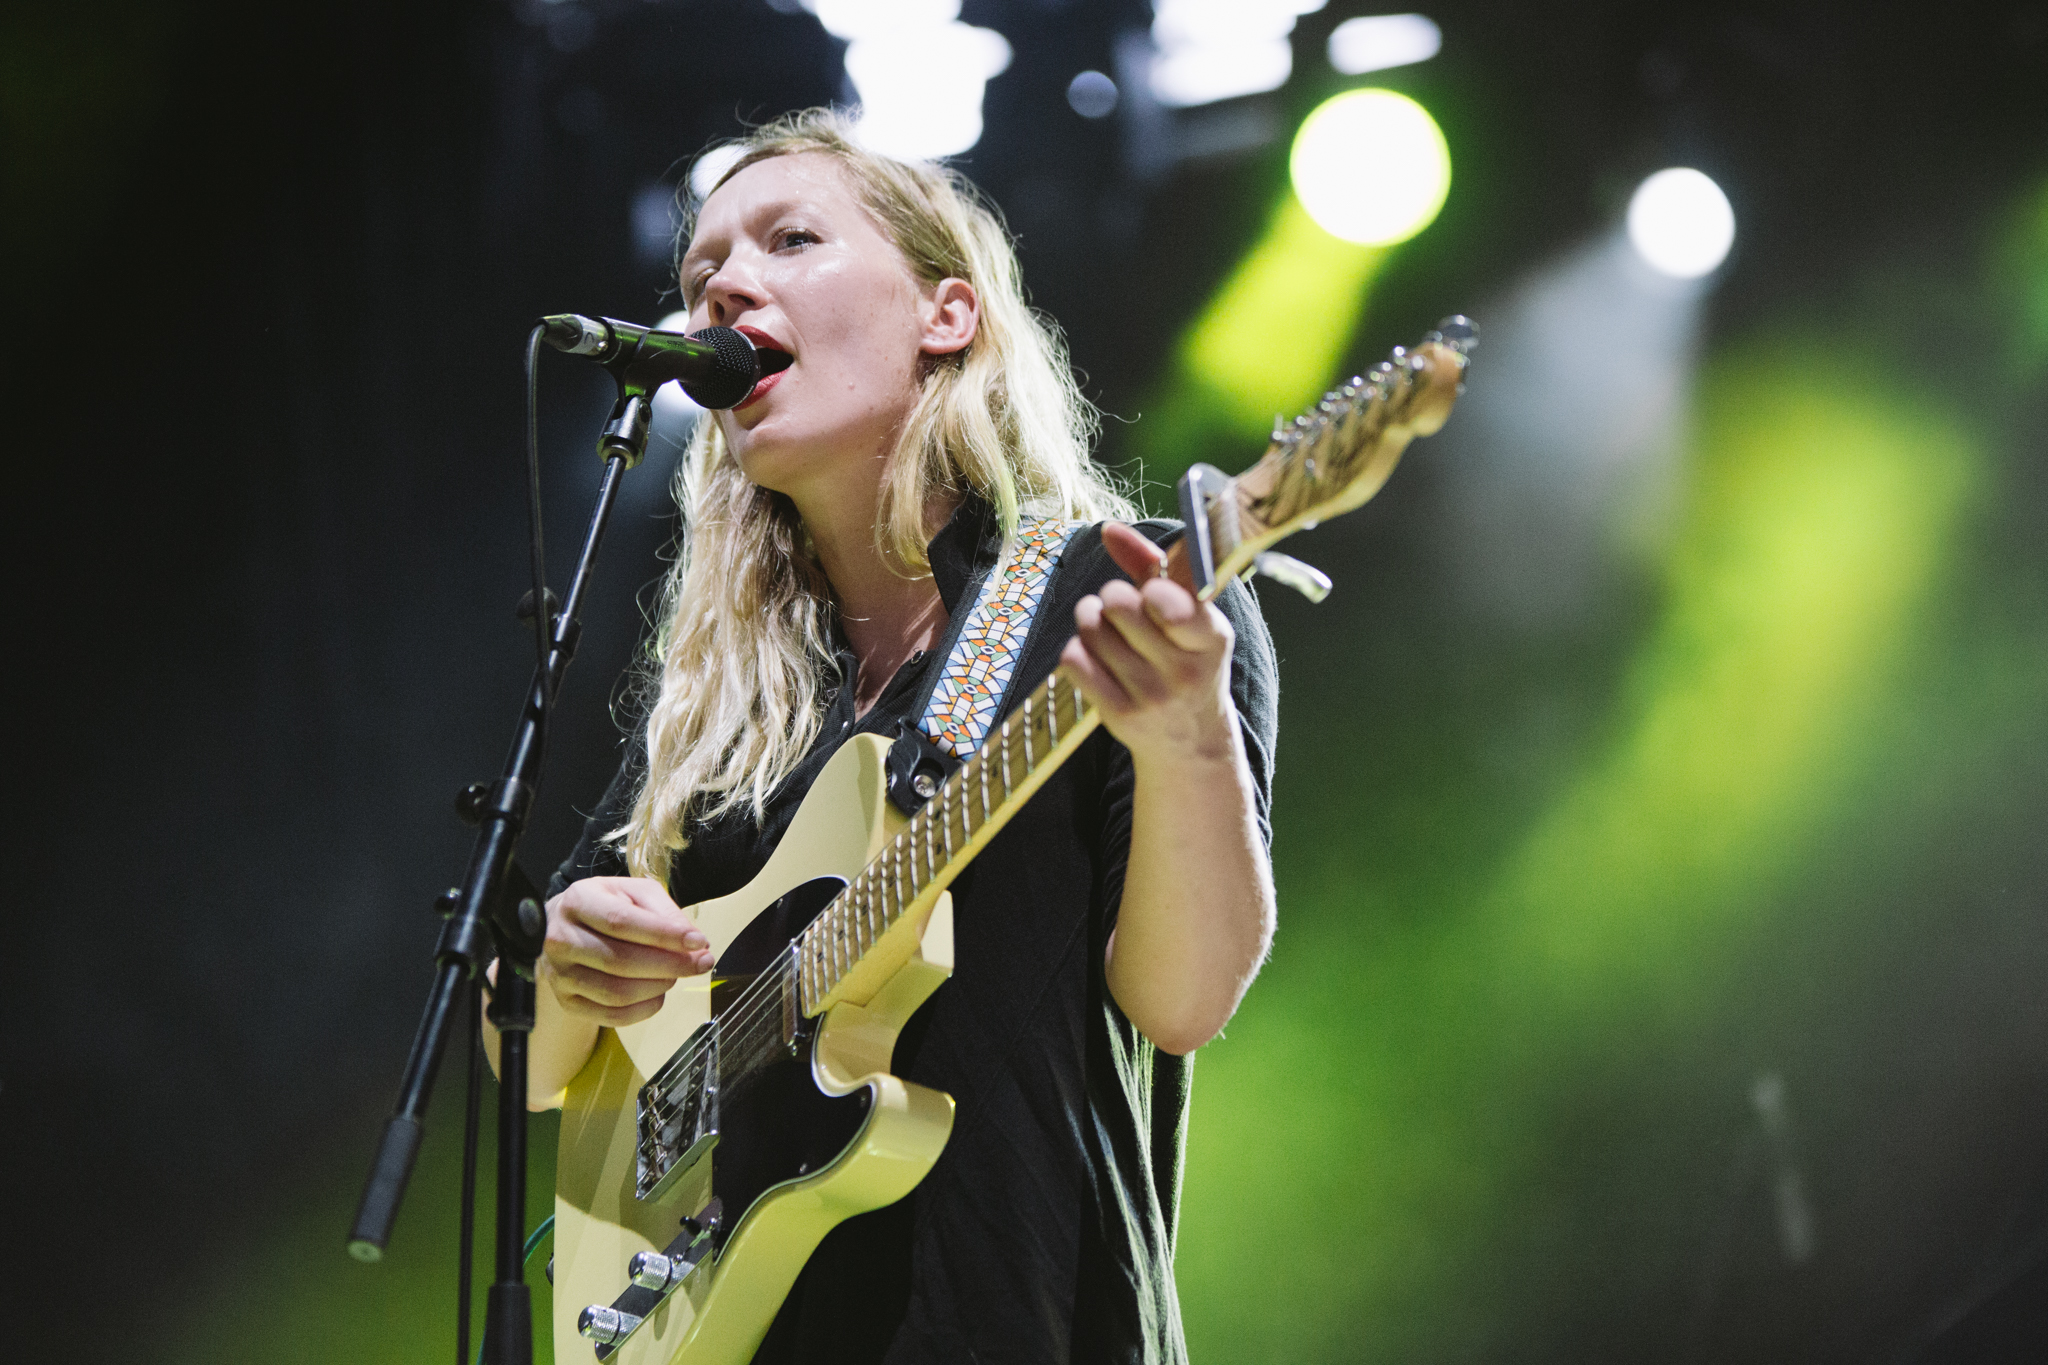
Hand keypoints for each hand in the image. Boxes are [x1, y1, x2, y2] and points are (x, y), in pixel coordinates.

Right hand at [539, 876, 714, 1026]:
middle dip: (670, 965)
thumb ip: (664, 911)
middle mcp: (561, 939)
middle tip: (700, 963)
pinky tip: (658, 993)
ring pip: (617, 993)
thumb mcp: (634, 892)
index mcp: (578, 901)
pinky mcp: (568, 1002)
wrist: (562, 928)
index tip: (698, 942)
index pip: (622, 922)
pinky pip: (612, 1016)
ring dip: (659, 986)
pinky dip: (645, 1009)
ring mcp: (560, 975)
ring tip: (676, 974)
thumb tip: (692, 941)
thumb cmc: (605, 907)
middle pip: (620, 961)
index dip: (664, 935)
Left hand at [1058, 522, 1237, 769]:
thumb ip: (1153, 566)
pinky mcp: (1119, 717)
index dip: (1150, 590)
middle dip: (1112, 596)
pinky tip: (1094, 654)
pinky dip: (1077, 649)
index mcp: (1212, 639)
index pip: (1170, 604)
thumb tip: (1109, 530)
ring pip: (1092, 628)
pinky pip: (1075, 661)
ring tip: (1104, 627)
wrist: (1190, 742)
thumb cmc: (1186, 662)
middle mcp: (1186, 672)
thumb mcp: (1189, 617)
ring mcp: (1152, 698)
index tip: (1150, 593)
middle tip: (1120, 607)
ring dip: (1090, 619)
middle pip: (1119, 604)